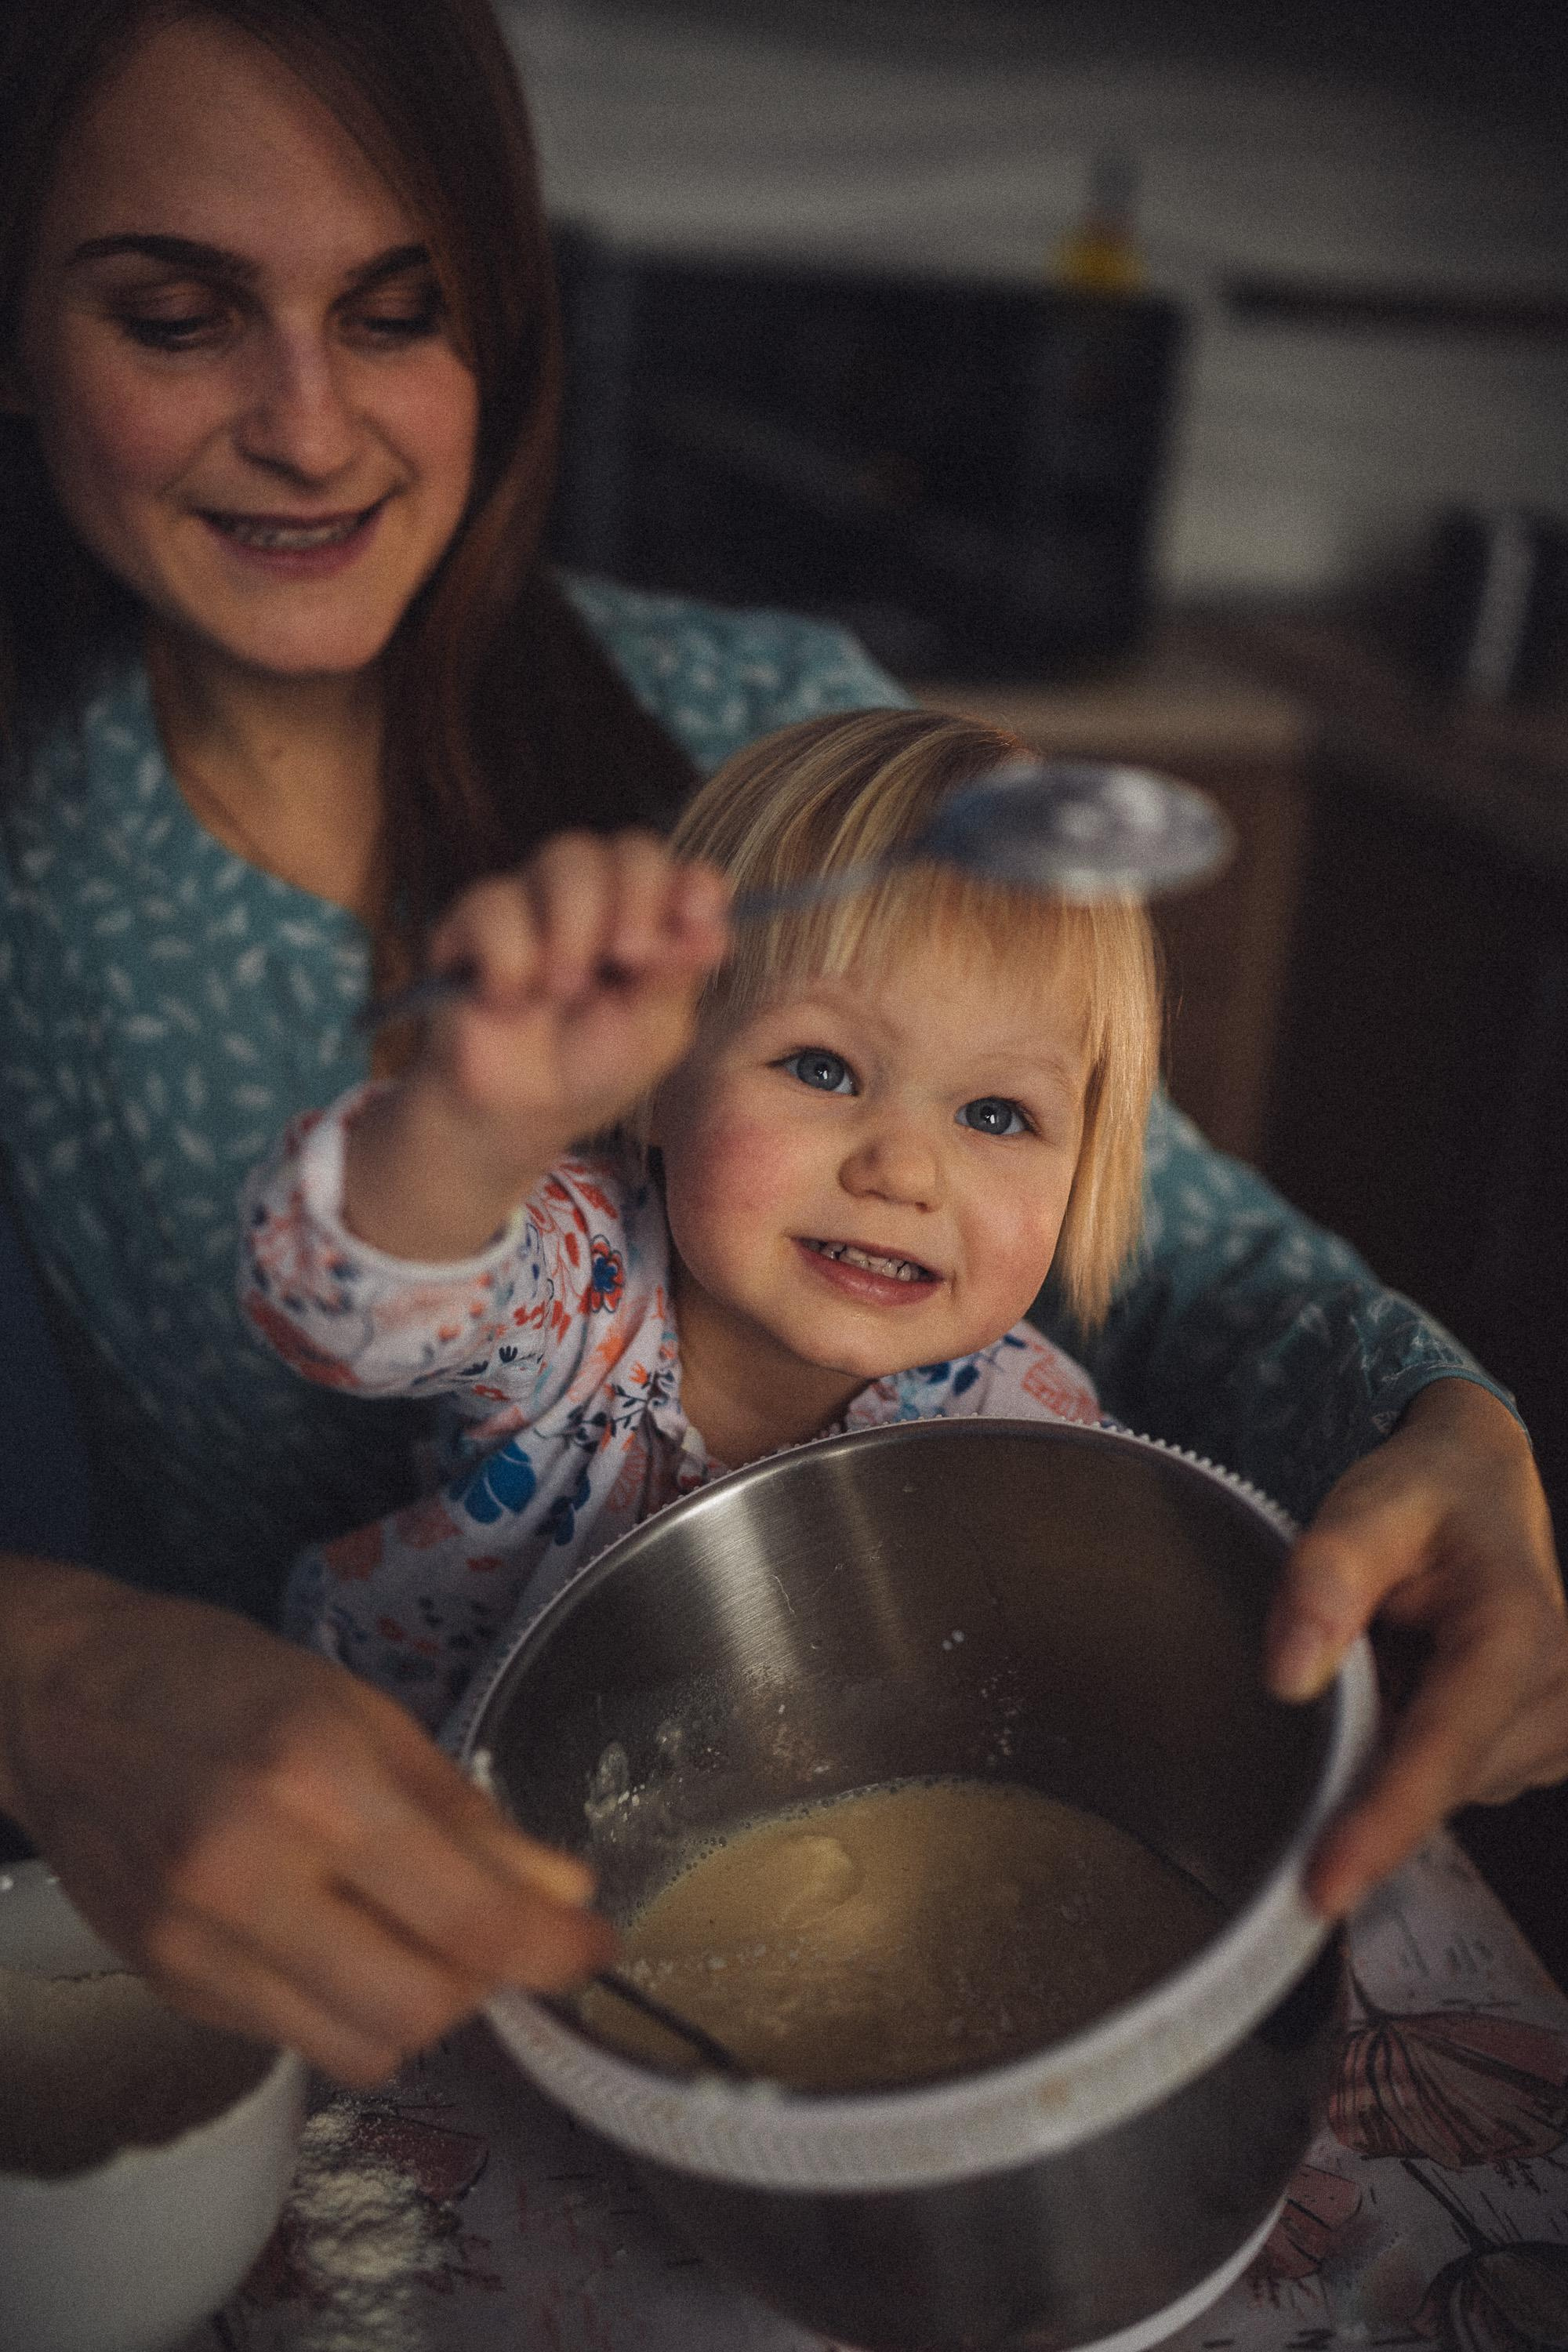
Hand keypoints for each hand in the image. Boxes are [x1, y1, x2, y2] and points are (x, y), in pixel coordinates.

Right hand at [0, 1559, 615, 2085]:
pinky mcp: (166, 1985)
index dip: (551, 1951)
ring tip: (419, 1939)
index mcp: (316, 1782)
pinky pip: (293, 2038)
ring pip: (360, 2048)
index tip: (593, 1946)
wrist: (63, 1702)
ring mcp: (197, 1944)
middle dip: (485, 1985)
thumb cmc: (225, 1679)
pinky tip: (341, 1940)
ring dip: (418, 2010)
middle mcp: (251, 1875)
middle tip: (497, 1932)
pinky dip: (343, 2007)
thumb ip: (465, 1812)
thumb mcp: (364, 1711)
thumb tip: (561, 1891)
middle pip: (420, 2009)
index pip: (467, 1918)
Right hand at [345, 832, 728, 1259]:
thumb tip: (710, 929)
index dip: (694, 886)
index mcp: (653, 924)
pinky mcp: (472, 921)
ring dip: (575, 926)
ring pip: (565, 858)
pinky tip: (509, 1000)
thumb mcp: (652, 1033)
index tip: (697, 917)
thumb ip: (676, 977)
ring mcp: (536, 901)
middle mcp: (600, 899)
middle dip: (637, 899)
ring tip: (562, 991)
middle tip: (628, 957)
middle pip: (630, 849)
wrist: (514, 1113)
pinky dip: (510, 958)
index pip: (684, 874)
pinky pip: (495, 905)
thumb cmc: (590, 1070)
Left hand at [1262, 1379, 1567, 1915]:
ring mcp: (1557, 1730)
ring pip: (1445, 1789)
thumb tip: (1288, 1679)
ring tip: (1387, 1657)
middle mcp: (1559, 1691)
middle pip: (1439, 1781)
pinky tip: (1407, 1685)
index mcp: (1518, 1633)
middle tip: (1340, 1675)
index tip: (1324, 1887)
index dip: (1381, 1824)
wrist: (1477, 1489)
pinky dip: (1411, 1751)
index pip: (1443, 1750)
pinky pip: (1454, 1781)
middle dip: (1367, 1766)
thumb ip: (1323, 1581)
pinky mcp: (1539, 1751)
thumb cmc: (1420, 1498)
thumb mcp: (1364, 1509)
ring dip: (1391, 1749)